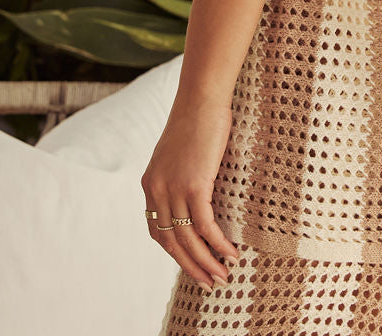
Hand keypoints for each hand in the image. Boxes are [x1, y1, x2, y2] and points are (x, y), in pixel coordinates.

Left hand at [141, 98, 240, 292]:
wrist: (201, 98)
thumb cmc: (197, 120)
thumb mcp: (179, 154)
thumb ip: (179, 176)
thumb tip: (196, 194)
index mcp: (150, 185)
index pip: (157, 232)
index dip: (175, 253)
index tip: (192, 264)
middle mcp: (157, 191)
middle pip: (172, 243)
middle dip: (192, 266)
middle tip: (209, 283)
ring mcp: (174, 189)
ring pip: (189, 239)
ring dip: (207, 262)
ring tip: (223, 275)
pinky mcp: (195, 185)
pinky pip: (205, 225)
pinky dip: (219, 243)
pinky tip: (231, 252)